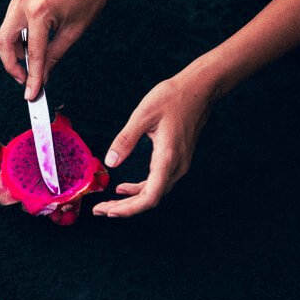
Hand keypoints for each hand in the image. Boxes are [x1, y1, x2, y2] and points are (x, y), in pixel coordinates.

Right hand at [0, 0, 115, 96]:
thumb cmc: (89, 0)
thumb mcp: (73, 33)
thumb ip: (53, 57)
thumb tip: (41, 77)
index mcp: (40, 11)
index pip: (32, 53)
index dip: (31, 77)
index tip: (31, 94)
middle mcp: (24, 2)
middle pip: (4, 42)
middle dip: (12, 65)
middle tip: (25, 80)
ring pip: (5, 32)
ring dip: (15, 51)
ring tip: (33, 62)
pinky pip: (11, 21)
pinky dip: (18, 36)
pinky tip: (32, 45)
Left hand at [93, 68, 215, 217]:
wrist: (198, 89)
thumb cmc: (172, 97)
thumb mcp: (143, 115)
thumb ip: (125, 139)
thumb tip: (110, 163)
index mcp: (167, 157)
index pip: (150, 197)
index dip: (129, 208)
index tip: (108, 211)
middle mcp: (176, 166)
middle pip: (151, 199)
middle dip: (125, 208)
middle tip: (100, 210)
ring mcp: (179, 164)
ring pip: (155, 192)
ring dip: (132, 200)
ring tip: (109, 202)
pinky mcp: (178, 159)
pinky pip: (159, 182)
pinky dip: (141, 189)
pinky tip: (124, 187)